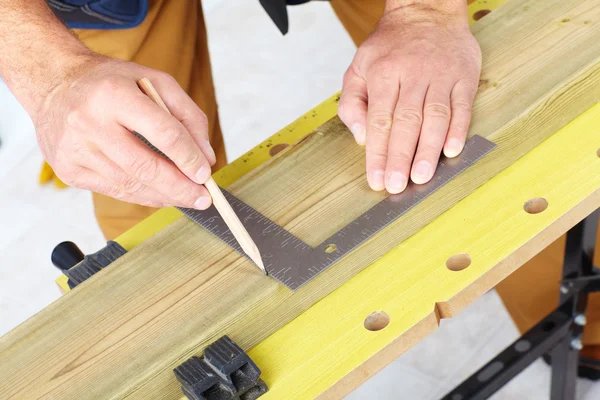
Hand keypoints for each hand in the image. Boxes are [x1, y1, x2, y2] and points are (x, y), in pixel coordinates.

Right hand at [33, 55, 215, 208]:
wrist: (53, 84)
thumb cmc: (111, 83)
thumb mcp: (155, 82)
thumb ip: (188, 115)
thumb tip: (206, 157)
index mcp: (114, 94)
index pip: (163, 133)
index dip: (189, 158)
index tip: (206, 174)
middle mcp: (89, 122)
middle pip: (145, 167)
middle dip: (180, 188)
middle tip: (203, 198)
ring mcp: (75, 149)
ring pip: (130, 185)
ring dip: (164, 196)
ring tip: (187, 197)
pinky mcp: (68, 170)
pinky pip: (114, 191)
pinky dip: (143, 197)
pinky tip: (161, 195)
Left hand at [338, 3, 480, 193]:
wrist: (426, 11)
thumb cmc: (390, 46)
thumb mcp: (358, 66)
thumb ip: (352, 102)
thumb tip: (361, 137)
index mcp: (383, 73)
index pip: (379, 120)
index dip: (377, 153)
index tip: (376, 179)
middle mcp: (412, 74)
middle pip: (406, 122)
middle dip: (400, 157)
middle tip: (397, 185)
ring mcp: (441, 75)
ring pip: (435, 117)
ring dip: (428, 149)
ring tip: (422, 176)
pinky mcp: (464, 76)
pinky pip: (462, 105)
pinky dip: (458, 129)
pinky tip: (452, 151)